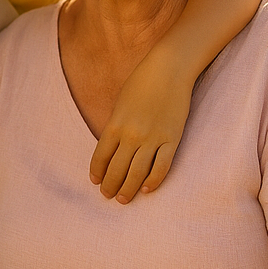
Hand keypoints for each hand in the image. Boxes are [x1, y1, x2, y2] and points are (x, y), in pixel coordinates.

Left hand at [89, 51, 190, 203]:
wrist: (168, 69)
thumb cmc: (142, 82)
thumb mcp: (120, 103)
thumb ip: (116, 126)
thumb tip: (113, 149)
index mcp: (115, 124)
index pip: (100, 156)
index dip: (97, 172)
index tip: (95, 181)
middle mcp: (131, 135)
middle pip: (117, 169)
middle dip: (110, 185)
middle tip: (108, 195)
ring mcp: (152, 138)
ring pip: (137, 173)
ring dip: (129, 189)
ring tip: (124, 199)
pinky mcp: (172, 139)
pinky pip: (162, 167)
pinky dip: (154, 181)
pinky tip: (147, 189)